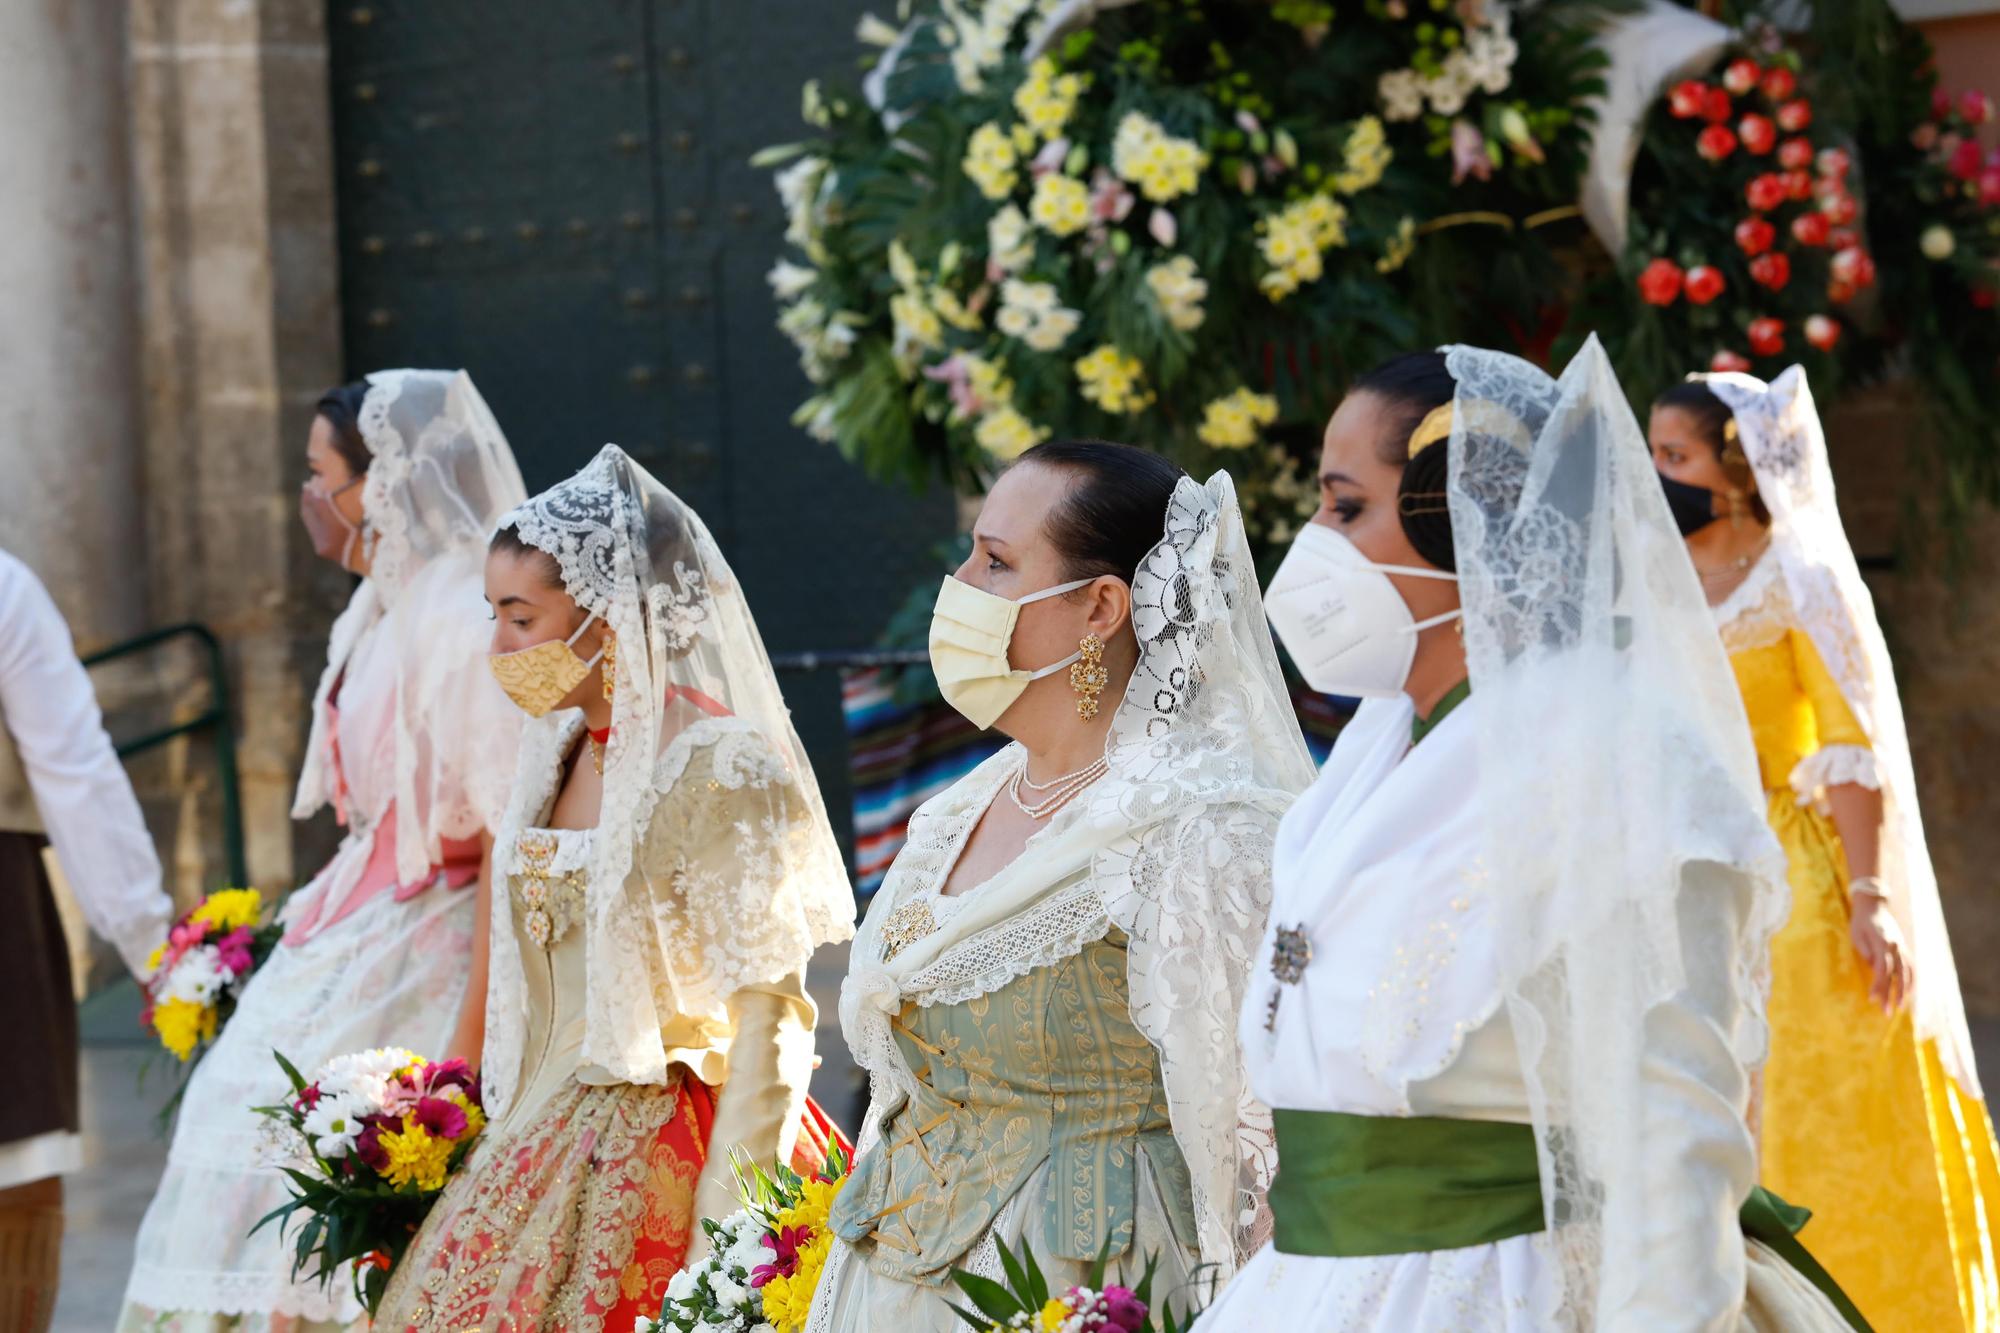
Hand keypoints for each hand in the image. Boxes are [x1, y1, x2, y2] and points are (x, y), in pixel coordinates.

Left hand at [1849, 891, 1911, 1013]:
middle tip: (1888, 1013)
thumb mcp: (1857, 935)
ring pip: (1907, 973)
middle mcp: (1895, 947)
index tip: (1872, 1000)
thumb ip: (1866, 952)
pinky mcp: (1904, 948)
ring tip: (1900, 1007)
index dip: (1878, 986)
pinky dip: (1912, 980)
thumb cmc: (1860, 922)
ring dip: (1904, 991)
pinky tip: (1910, 992)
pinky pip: (1911, 967)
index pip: (1882, 970)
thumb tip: (1875, 969)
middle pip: (1897, 976)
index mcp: (1882, 944)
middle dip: (1893, 995)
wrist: (1873, 906)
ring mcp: (1902, 948)